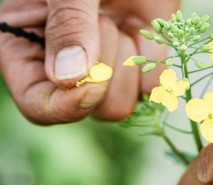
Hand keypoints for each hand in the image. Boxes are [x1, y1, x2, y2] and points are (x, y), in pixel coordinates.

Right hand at [0, 0, 178, 123]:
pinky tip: (142, 28)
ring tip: (120, 20)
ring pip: (120, 105)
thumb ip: (67, 24)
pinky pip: (152, 87)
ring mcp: (106, 69)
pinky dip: (153, 59)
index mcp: (31, 50)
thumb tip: (70, 78)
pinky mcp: (138, 65)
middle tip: (103, 19)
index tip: (90, 85)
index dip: (63, 106)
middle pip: (89, 108)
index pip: (38, 106)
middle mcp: (69, 69)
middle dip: (103, 65)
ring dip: (126, 60)